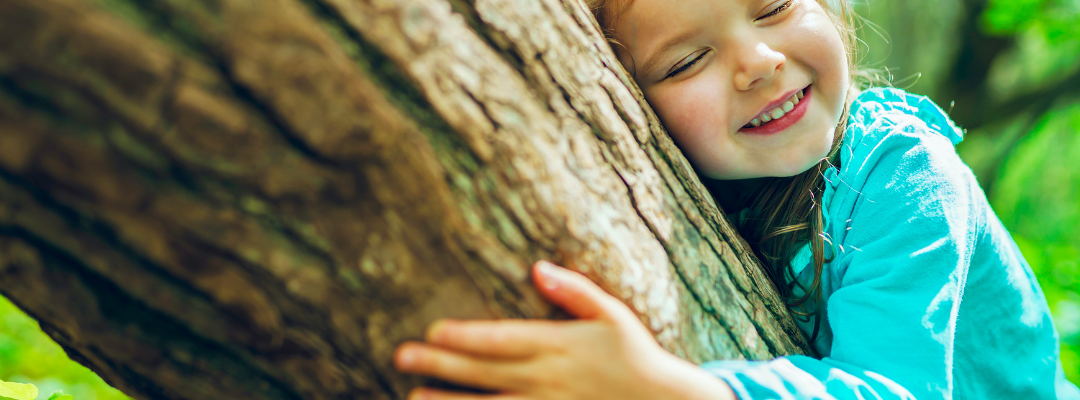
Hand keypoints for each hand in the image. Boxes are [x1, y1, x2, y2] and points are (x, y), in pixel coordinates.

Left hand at [392, 261, 735, 399]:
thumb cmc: (636, 356)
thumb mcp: (613, 314)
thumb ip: (574, 290)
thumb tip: (537, 267)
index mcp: (559, 345)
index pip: (502, 339)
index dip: (464, 336)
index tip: (431, 331)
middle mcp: (547, 379)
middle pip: (484, 372)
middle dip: (441, 364)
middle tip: (401, 356)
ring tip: (412, 397)